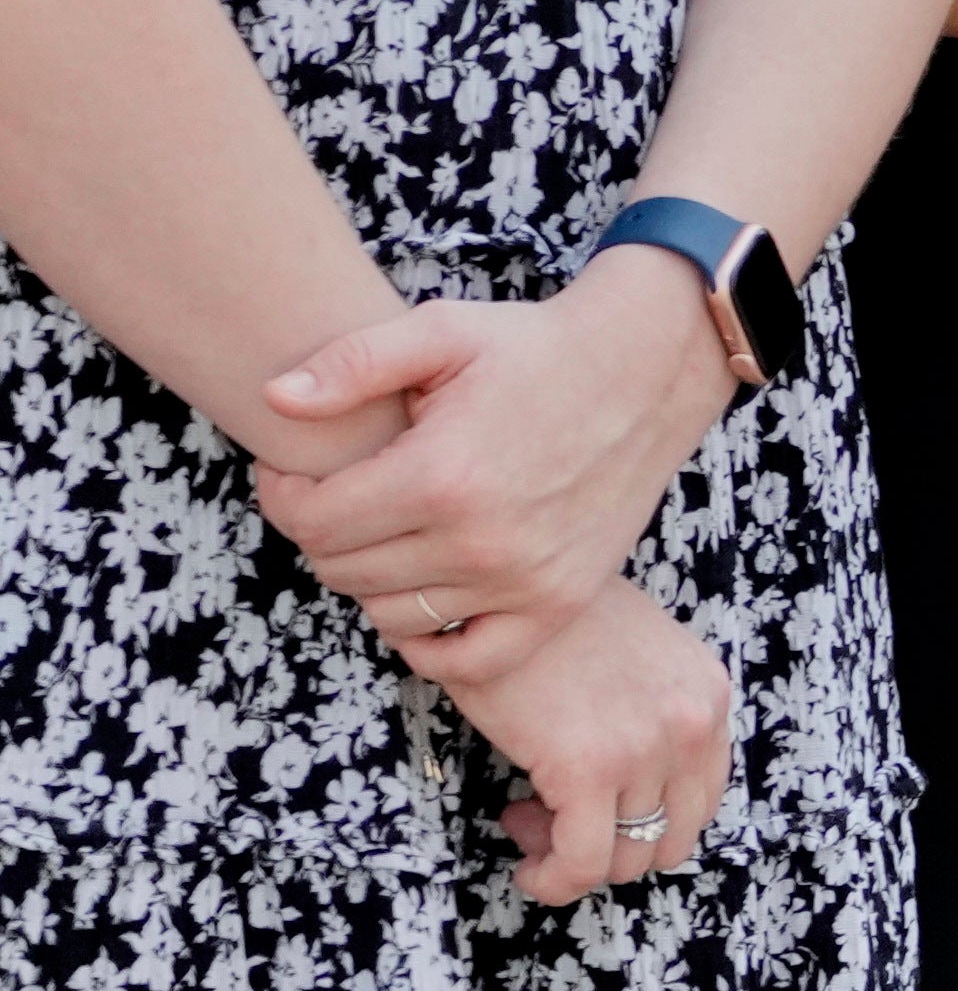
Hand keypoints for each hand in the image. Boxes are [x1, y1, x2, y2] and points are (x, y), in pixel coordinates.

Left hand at [250, 261, 731, 675]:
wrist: (648, 371)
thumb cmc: (537, 347)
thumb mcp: (443, 331)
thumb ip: (352, 362)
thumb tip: (276, 398)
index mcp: (440, 475)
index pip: (310, 521)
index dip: (283, 494)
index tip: (296, 470)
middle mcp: (479, 540)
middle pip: (342, 571)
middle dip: (325, 531)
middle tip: (347, 493)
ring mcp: (523, 579)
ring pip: (391, 614)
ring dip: (373, 578)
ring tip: (391, 530)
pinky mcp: (560, 601)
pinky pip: (469, 659)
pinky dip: (432, 641)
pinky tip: (426, 595)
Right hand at [450, 584, 734, 910]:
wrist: (503, 586)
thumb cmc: (550, 622)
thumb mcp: (633, 660)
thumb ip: (648, 715)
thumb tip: (624, 794)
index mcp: (708, 697)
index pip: (701, 800)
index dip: (643, 821)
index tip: (589, 804)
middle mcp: (693, 724)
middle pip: (671, 838)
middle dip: (610, 846)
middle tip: (552, 816)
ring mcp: (648, 748)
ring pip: (626, 859)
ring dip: (574, 858)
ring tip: (528, 818)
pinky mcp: (590, 769)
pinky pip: (583, 865)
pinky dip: (553, 881)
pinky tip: (525, 862)